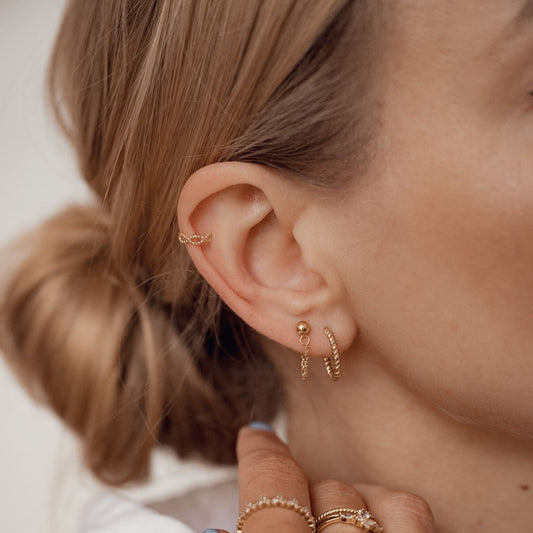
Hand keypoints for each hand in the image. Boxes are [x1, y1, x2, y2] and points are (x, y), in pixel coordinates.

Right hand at [205, 423, 435, 532]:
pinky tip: (379, 525)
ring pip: (374, 497)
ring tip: (335, 515)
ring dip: (349, 501)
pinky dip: (393, 511)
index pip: (272, 486)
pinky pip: (416, 515)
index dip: (259, 454)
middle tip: (291, 500)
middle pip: (328, 490)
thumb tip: (221, 524)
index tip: (255, 435)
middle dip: (305, 493)